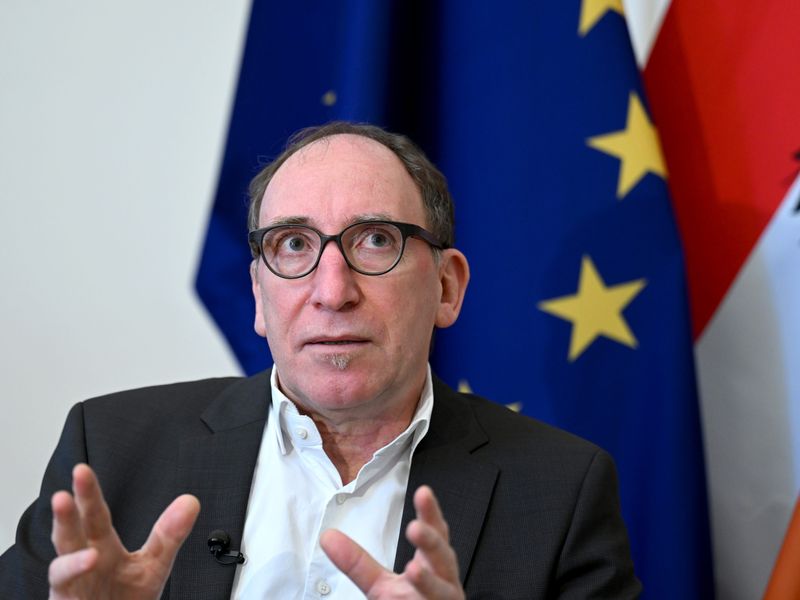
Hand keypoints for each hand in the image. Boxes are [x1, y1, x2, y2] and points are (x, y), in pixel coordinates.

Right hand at [48, 464, 199, 599]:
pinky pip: (67, 592)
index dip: (88, 493)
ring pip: (61, 566)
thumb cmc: (126, 597)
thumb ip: (169, 534)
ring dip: (68, 555)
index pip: (94, 515)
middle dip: (66, 514)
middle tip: (66, 490)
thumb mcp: (154, 563)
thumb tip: (190, 502)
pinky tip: (89, 561)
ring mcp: (73, 586)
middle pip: (70, 534)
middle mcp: (82, 562)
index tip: (82, 470)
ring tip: (81, 539)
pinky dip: (75, 576)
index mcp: (101, 546)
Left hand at [320, 485, 464, 598]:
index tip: (422, 492)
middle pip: (442, 557)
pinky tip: (413, 597)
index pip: (435, 533)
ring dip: (429, 580)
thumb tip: (329, 538)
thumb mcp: (380, 585)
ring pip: (441, 590)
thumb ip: (358, 562)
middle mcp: (443, 581)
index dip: (430, 513)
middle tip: (414, 528)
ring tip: (414, 569)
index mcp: (432, 564)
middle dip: (430, 542)